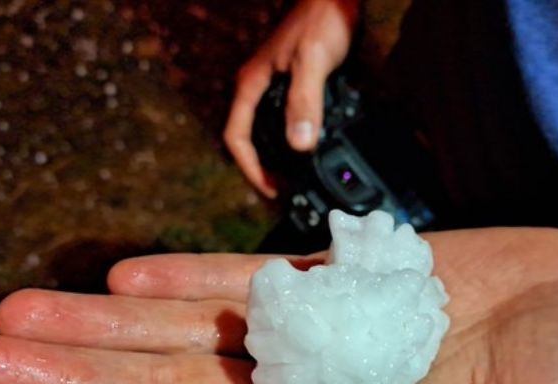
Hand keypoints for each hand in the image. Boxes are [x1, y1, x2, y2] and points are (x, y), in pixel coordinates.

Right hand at [224, 0, 358, 197]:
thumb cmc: (321, 18)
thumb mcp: (312, 62)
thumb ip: (305, 102)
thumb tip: (300, 145)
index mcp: (252, 84)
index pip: (236, 137)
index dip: (250, 169)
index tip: (271, 189)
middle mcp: (257, 87)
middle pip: (248, 138)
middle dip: (263, 168)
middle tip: (286, 190)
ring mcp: (273, 85)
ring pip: (265, 130)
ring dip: (278, 156)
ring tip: (297, 176)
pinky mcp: (291, 83)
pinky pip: (284, 119)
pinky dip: (294, 138)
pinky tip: (312, 145)